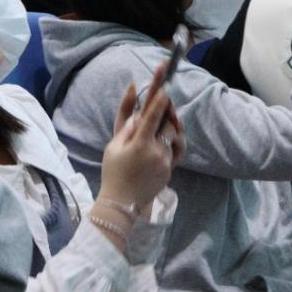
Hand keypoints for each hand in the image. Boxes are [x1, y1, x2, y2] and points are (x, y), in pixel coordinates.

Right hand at [98, 62, 183, 211]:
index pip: (152, 118)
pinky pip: (178, 148)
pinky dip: (176, 137)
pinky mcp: (170, 169)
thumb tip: (138, 111)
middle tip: (165, 97)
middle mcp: (156, 152)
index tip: (165, 88)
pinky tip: (172, 131)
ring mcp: (165, 161)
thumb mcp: (113, 146)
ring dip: (170, 124)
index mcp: (139, 145)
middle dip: (167, 109)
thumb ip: (127, 126)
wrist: (122, 203)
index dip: (160, 102)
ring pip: (174, 135)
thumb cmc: (113, 171)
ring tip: (166, 115)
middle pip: (168, 124)